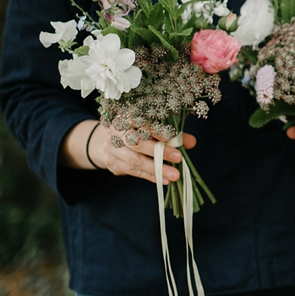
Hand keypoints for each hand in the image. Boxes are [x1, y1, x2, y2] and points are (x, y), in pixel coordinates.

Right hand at [61, 119, 195, 184]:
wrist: (103, 140)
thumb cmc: (134, 130)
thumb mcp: (150, 126)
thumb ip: (170, 132)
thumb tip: (191, 142)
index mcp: (126, 115)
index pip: (142, 122)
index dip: (158, 131)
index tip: (174, 139)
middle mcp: (115, 131)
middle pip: (137, 143)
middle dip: (159, 152)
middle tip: (178, 159)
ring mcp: (111, 148)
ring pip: (134, 161)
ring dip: (155, 169)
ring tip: (174, 175)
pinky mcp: (112, 163)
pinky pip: (132, 172)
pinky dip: (149, 176)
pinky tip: (163, 180)